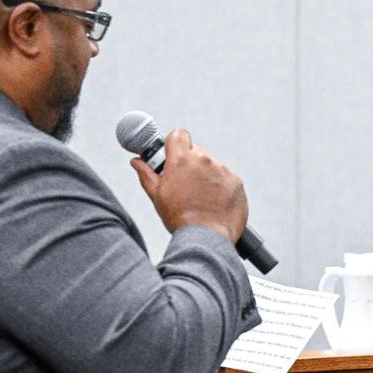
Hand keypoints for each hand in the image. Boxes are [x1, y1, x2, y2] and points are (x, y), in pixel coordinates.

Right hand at [130, 128, 248, 243]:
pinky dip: (220, 186)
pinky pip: (225, 178)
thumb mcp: (157, 196)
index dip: (174, 143)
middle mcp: (204, 160)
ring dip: (205, 176)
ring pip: (211, 165)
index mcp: (181, 160)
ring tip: (199, 199)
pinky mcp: (236, 181)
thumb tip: (136, 161)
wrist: (207, 238)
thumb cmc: (179, 218)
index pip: (178, 134)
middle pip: (196, 151)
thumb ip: (146, 174)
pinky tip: (213, 203)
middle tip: (183, 184)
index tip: (171, 154)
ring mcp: (222, 170)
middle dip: (189, 163)